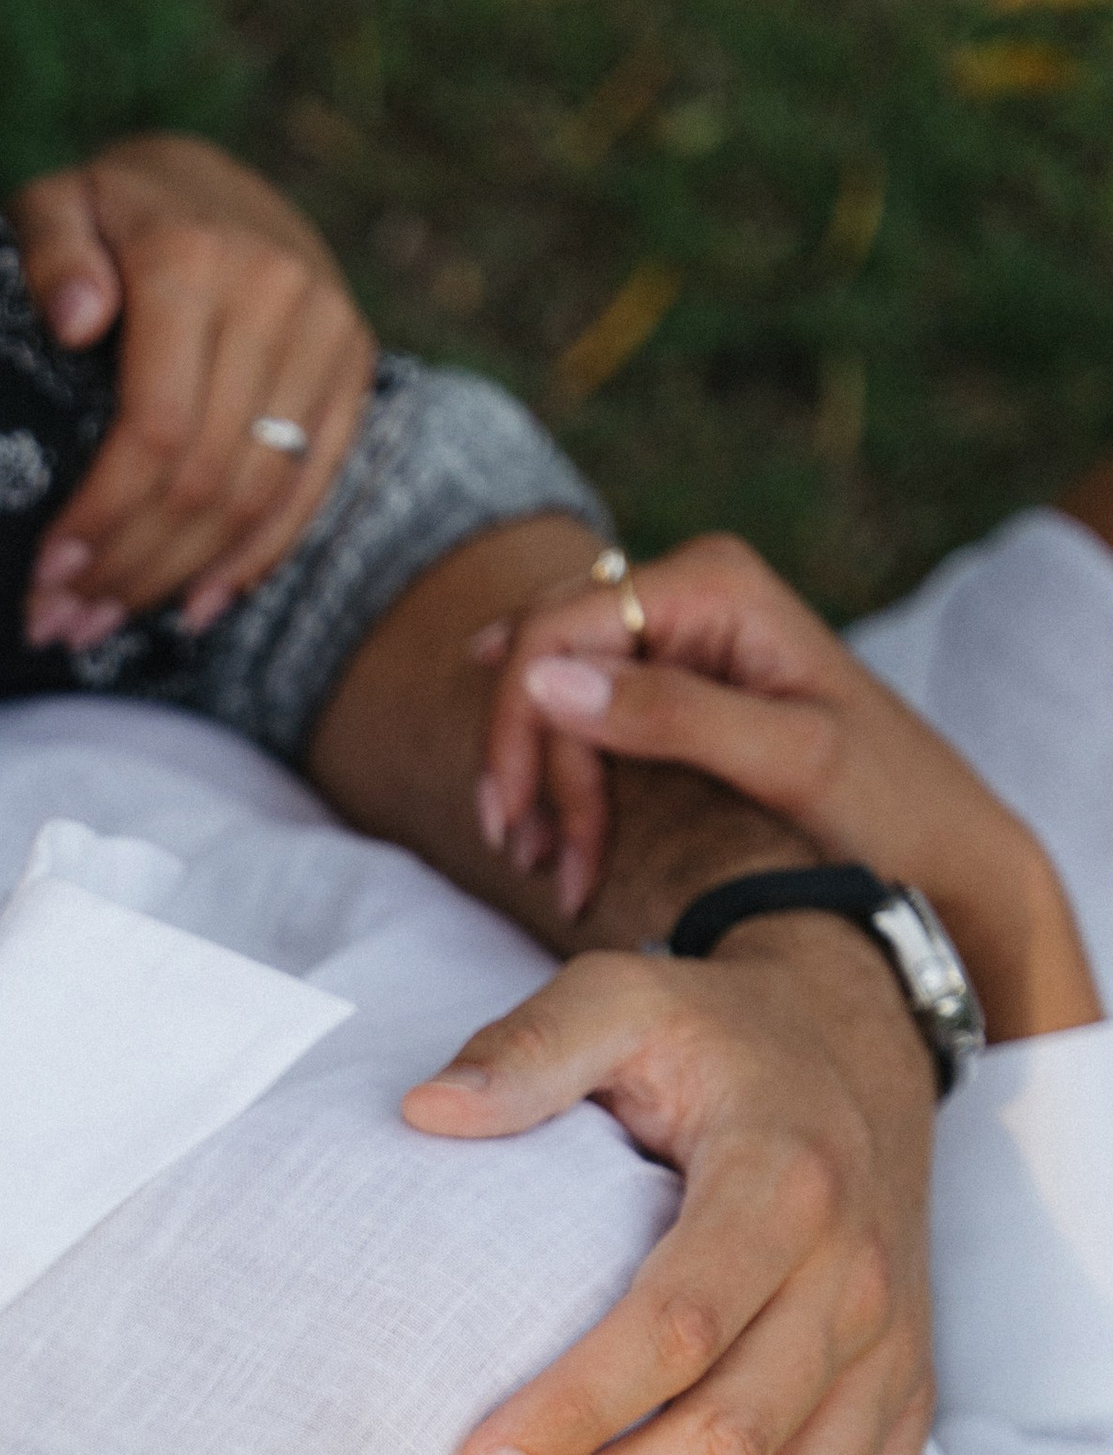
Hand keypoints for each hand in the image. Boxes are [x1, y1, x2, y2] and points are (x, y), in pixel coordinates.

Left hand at [9, 135, 374, 646]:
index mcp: (195, 257)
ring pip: (254, 496)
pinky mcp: (354, 368)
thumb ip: (52, 251)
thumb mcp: (61, 203)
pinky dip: (252, 560)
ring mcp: (327, 334)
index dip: (103, 515)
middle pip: (203, 476)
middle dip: (128, 566)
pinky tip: (193, 606)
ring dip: (177, 577)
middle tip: (60, 624)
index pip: (156, 426)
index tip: (47, 575)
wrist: (217, 178)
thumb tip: (76, 321)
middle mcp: (276, 294)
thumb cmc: (114, 209)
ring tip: (104, 624)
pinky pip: (309, 489)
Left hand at [404, 926, 936, 1454]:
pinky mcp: (904, 1411)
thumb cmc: (712, 1040)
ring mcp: (891, 1359)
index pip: (677, 1321)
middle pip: (734, 1439)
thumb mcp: (624, 996)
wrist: (856, 1047)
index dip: (576, 1406)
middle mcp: (854, 1282)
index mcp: (782, 1183)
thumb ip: (530, 1049)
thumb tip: (427, 1111)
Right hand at [478, 531, 1100, 1037]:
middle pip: (543, 660)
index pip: (557, 628)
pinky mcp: (675, 687)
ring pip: (554, 697)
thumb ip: (670, 714)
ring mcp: (680, 638)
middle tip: (529, 861)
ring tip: (551, 871)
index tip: (513, 822)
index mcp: (714, 584)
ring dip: (541, 788)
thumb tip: (541, 681)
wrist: (940, 845)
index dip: (516, 723)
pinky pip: (584, 721)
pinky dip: (564, 788)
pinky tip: (566, 845)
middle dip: (526, 765)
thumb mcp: (787, 759)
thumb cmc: (885, 803)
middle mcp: (689, 592)